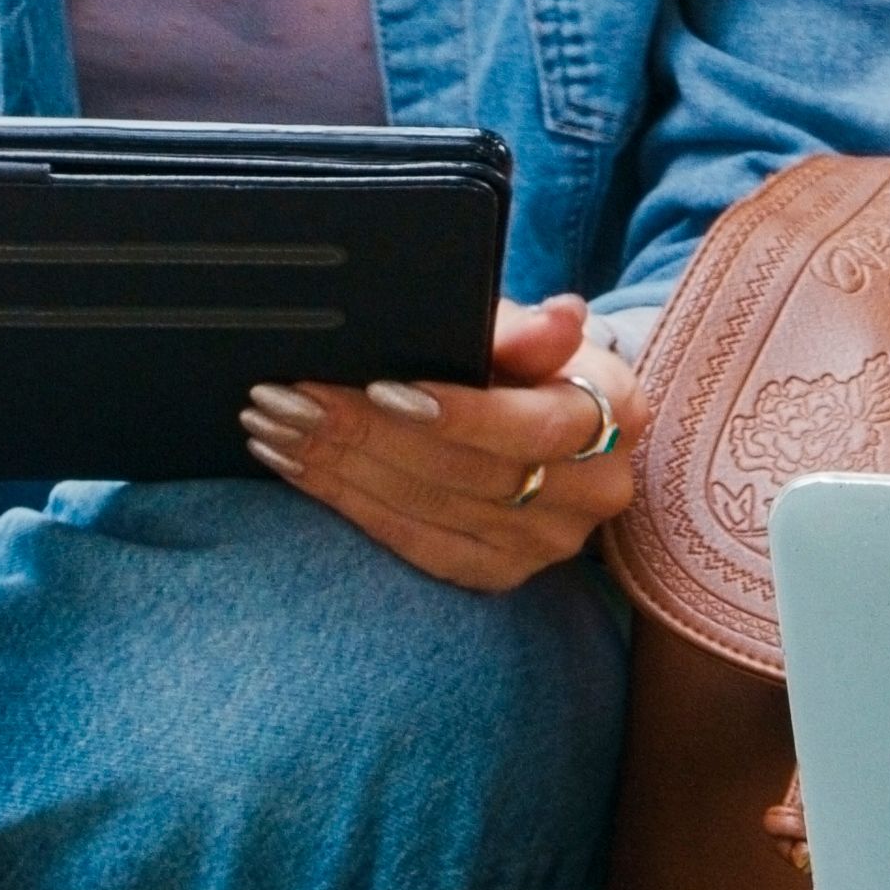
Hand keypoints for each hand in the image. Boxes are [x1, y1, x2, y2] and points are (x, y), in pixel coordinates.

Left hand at [244, 301, 631, 591]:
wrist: (546, 424)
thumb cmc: (523, 360)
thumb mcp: (521, 326)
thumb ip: (526, 329)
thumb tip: (561, 317)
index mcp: (614, 412)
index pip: (534, 426)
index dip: (458, 413)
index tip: (380, 388)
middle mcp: (594, 490)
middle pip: (468, 472)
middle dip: (368, 433)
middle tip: (289, 399)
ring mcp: (548, 543)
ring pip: (430, 509)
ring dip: (340, 466)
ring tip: (275, 425)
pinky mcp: (499, 572)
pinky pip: (414, 544)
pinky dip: (348, 503)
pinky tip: (296, 467)